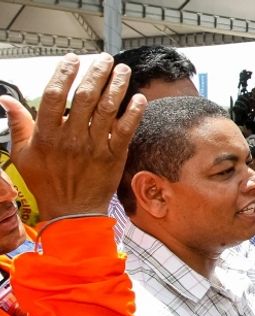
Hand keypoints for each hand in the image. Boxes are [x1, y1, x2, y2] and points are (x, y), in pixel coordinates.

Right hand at [0, 53, 145, 220]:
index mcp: (47, 135)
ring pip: (107, 109)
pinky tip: (139, 99)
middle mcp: (71, 138)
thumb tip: (6, 101)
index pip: (53, 95)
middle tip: (104, 59)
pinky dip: (133, 113)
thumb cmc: (47, 184)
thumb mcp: (23, 155)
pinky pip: (126, 130)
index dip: (64, 74)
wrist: (72, 213)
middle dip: (96, 73)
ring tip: (123, 70)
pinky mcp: (114, 156)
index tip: (73, 60)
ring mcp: (94, 147)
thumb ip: (18, 125)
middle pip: (85, 97)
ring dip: (117, 86)